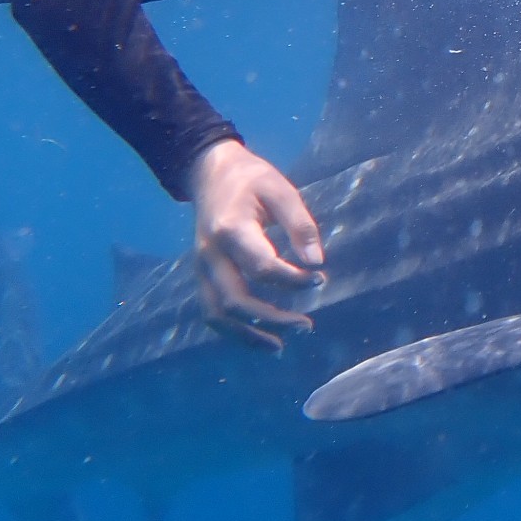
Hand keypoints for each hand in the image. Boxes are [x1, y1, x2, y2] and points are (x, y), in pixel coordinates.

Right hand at [187, 139, 325, 350]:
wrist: (210, 173)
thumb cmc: (251, 179)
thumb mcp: (281, 190)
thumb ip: (300, 225)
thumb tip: (317, 263)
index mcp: (230, 229)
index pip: (262, 267)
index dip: (294, 280)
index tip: (320, 279)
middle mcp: (209, 255)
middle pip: (234, 300)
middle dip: (272, 319)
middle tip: (307, 326)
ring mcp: (200, 268)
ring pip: (216, 315)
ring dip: (248, 335)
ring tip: (281, 347)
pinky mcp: (201, 276)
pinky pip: (211, 312)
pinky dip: (234, 331)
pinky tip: (260, 337)